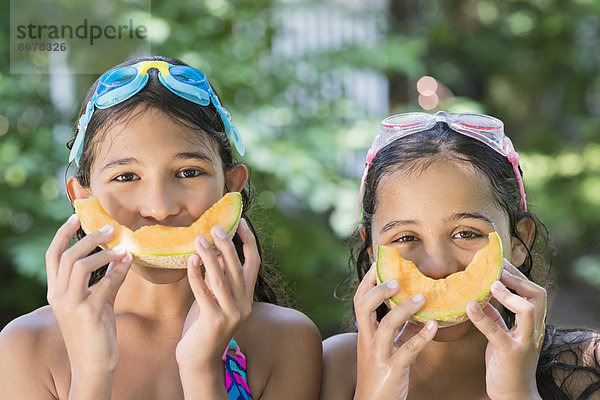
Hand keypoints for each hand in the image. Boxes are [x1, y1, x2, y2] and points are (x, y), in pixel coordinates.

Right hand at [45, 215, 131, 381]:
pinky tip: (129, 262)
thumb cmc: (96, 330)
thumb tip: (121, 254)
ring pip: (81, 265)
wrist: (94, 363)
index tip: (76, 217)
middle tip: (110, 228)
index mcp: (56, 291)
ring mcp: (71, 304)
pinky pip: (104, 283)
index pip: (53, 255)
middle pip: (68, 255)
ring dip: (104, 252)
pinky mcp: (88, 313)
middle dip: (89, 238)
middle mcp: (58, 296)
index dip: (63, 234)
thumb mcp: (98, 300)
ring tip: (122, 247)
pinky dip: (118, 270)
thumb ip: (106, 278)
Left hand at [176, 218, 258, 370]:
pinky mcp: (214, 321)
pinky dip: (196, 275)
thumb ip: (218, 279)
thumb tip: (213, 251)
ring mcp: (231, 314)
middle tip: (216, 228)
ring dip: (209, 257)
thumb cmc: (204, 325)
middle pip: (238, 268)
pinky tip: (190, 261)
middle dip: (227, 245)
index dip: (249, 241)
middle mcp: (243, 304)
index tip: (241, 223)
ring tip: (199, 239)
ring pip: (221, 279)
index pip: (254, 263)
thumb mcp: (215, 299)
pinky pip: (204, 293)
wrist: (199, 360)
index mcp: (247, 296)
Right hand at [353, 263, 437, 399]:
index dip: (368, 281)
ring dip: (404, 309)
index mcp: (364, 333)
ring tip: (423, 298)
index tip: (380, 264)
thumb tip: (412, 309)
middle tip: (397, 280)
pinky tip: (435, 326)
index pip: (360, 300)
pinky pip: (407, 350)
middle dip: (378, 290)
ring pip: (386, 326)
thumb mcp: (382, 349)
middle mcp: (367, 341)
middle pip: (363, 307)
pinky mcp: (392, 369)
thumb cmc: (380, 376)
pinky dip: (422, 336)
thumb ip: (394, 330)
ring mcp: (378, 355)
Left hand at [466, 259, 545, 399]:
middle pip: (538, 296)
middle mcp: (533, 330)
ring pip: (528, 310)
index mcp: (532, 324)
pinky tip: (469, 306)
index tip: (502, 264)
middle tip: (498, 271)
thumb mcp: (504, 336)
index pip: (535, 293)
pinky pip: (497, 331)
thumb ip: (497, 317)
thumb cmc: (508, 364)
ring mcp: (524, 342)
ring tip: (491, 285)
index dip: (519, 277)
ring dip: (509, 294)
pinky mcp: (510, 353)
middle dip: (518, 279)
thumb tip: (483, 298)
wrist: (514, 395)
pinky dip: (482, 317)